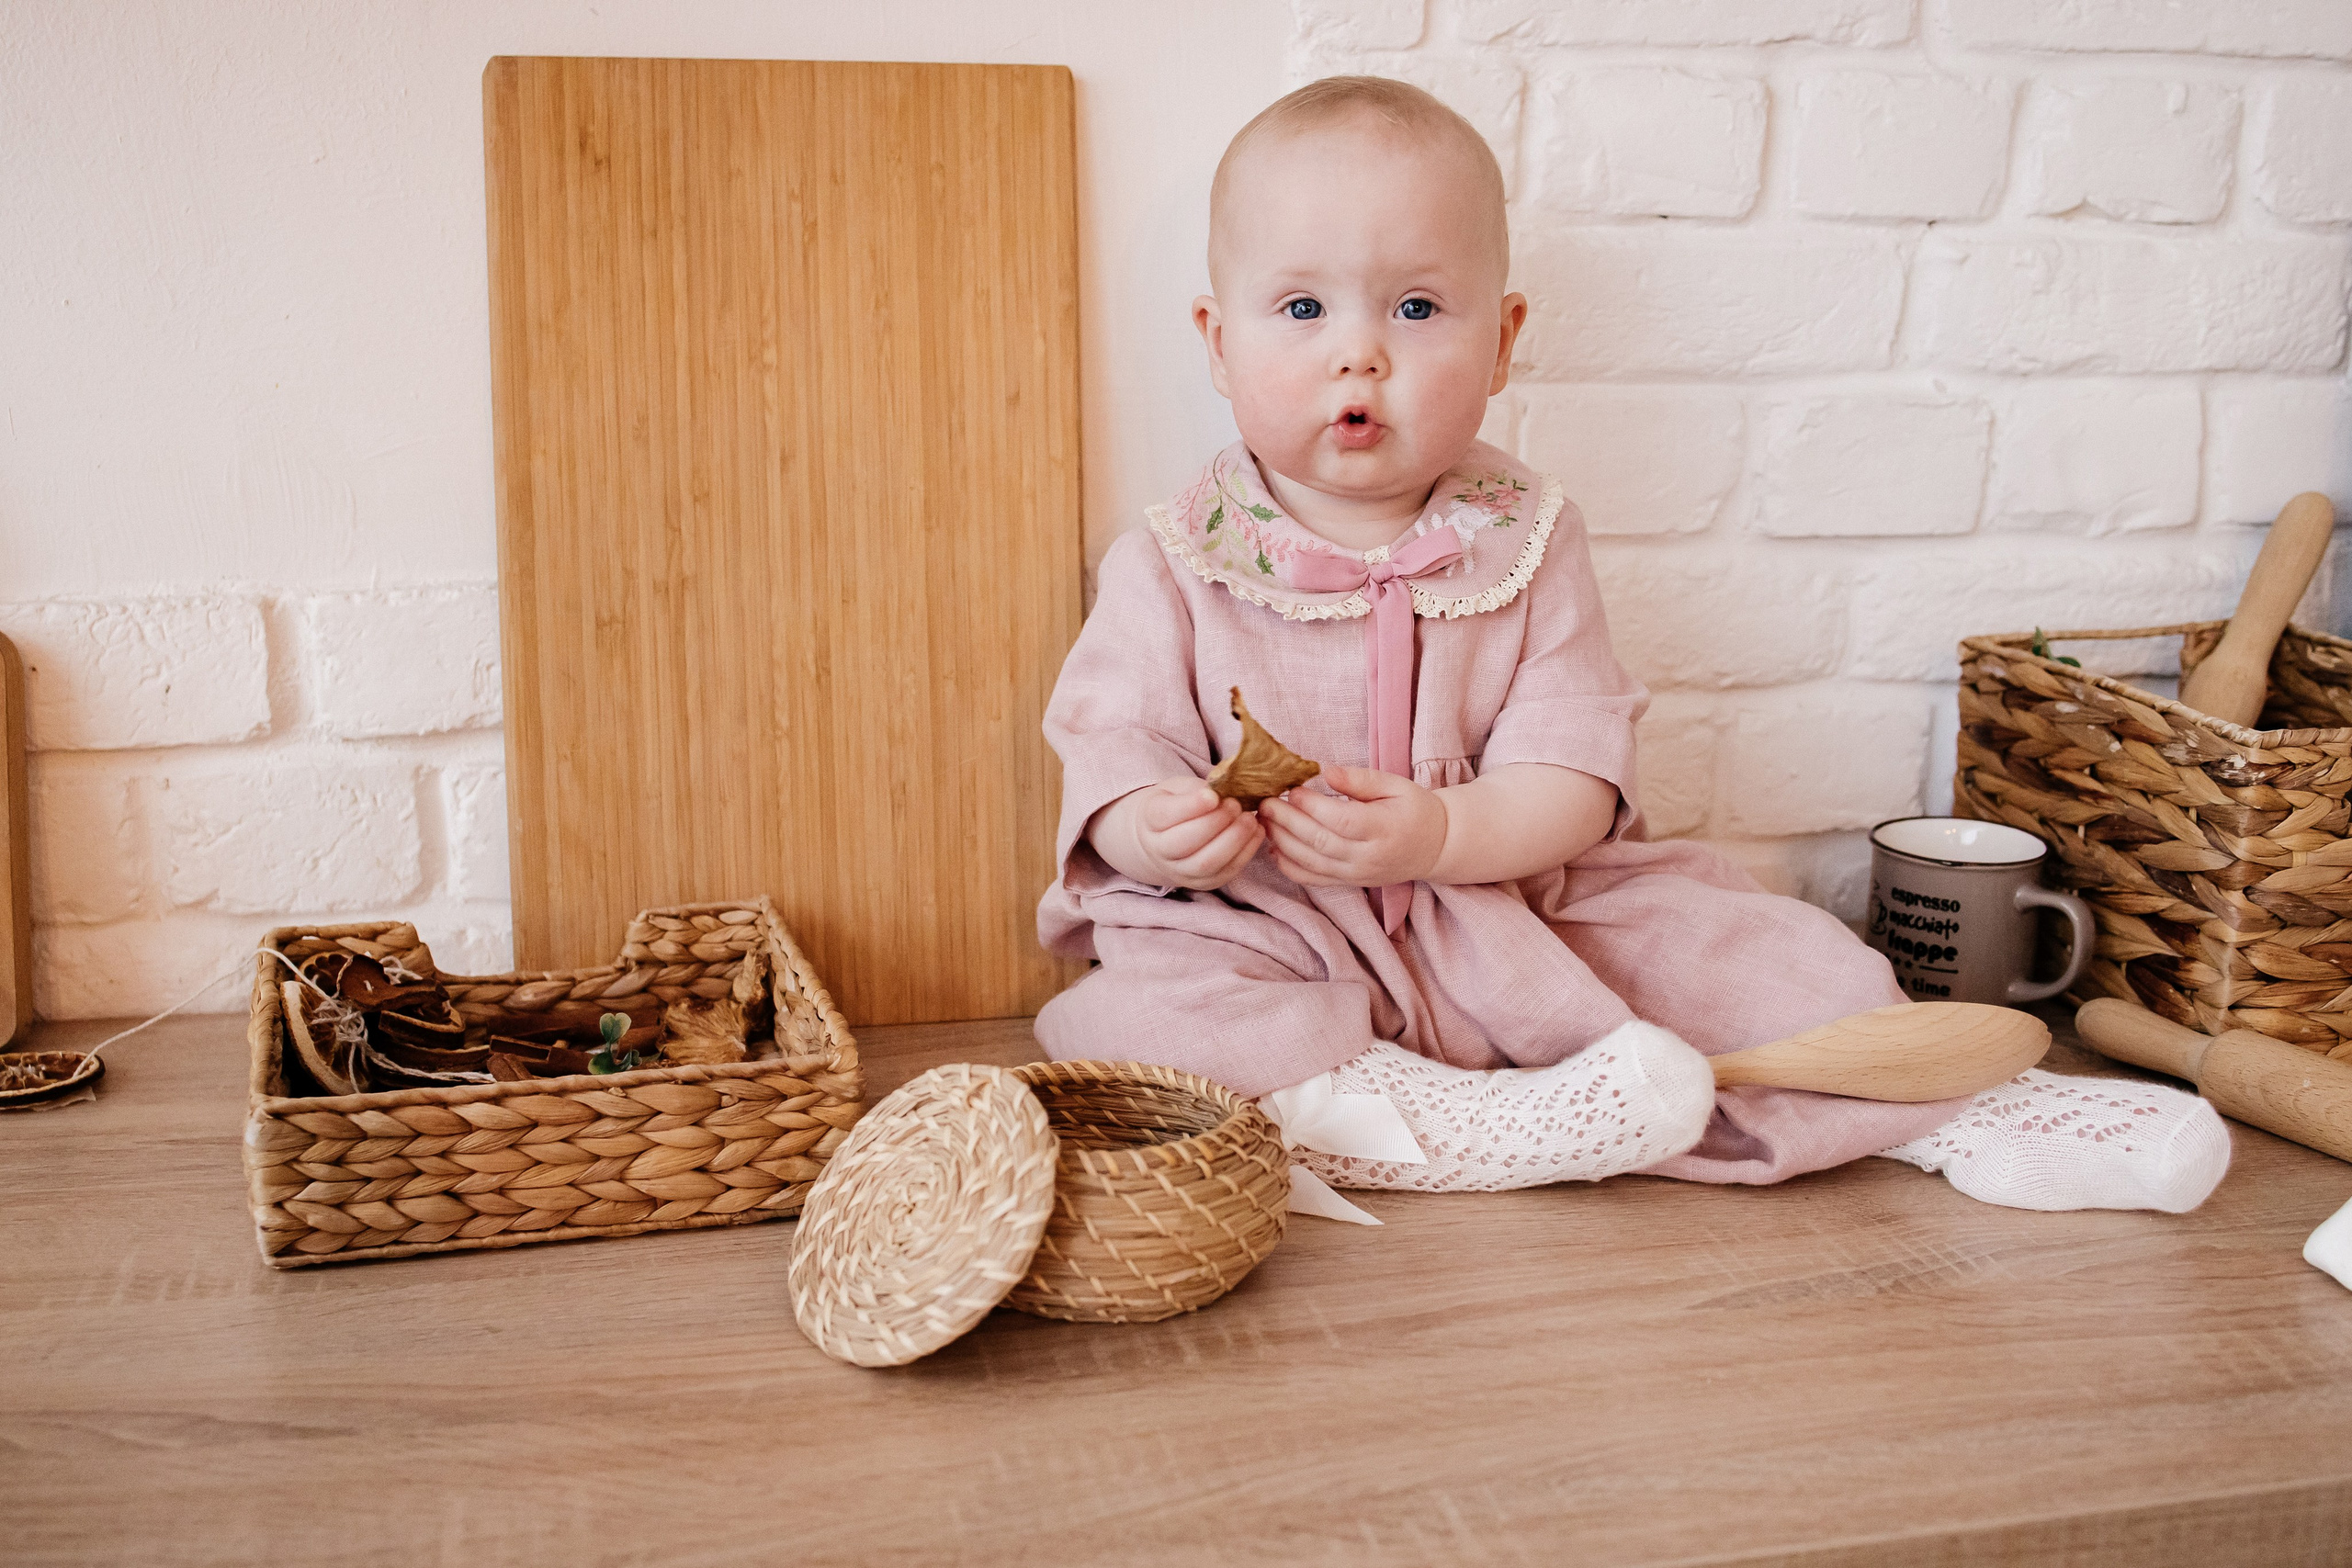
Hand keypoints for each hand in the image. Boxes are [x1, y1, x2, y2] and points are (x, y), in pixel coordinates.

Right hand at [1099, 780, 1264, 890]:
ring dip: (1233, 840)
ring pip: (1206, 863)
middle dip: (1215, 823)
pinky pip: (1225, 873)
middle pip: (1185, 842)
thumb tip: (1225, 790)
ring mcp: (1180, 871)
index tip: (1213, 795)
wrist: (1168, 836)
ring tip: (1250, 819)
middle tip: (1235, 805)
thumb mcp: (1180, 788)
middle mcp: (1159, 850)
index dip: (1191, 806)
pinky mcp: (1202, 882)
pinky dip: (1245, 853)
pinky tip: (1256, 832)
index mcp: (1150, 820)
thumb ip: (1198, 789)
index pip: (1165, 815)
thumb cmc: (1178, 804)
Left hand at [1260, 765, 1446, 887]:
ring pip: (1312, 863)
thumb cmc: (1415, 810)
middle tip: (1266, 803)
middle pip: (1320, 842)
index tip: (1293, 789)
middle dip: (1288, 822)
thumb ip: (1360, 780)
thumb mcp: (1396, 785)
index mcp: (1384, 828)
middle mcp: (1369, 856)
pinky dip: (1290, 867)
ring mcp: (1357, 873)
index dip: (1312, 806)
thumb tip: (1326, 771)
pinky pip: (1314, 879)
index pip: (1341, 820)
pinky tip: (1274, 848)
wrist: (1435, 847)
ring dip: (1282, 842)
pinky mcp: (1350, 883)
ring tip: (1264, 821)